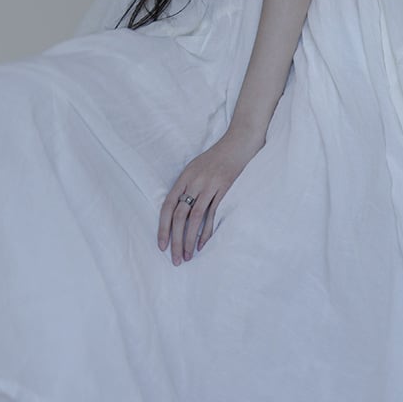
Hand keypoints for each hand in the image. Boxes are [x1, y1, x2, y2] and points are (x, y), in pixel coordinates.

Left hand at [158, 127, 263, 264]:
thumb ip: (188, 186)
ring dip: (189, 240)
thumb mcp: (197, 168)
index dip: (162, 227)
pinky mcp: (225, 189)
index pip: (167, 206)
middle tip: (175, 259)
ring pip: (194, 218)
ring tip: (187, 256)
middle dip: (175, 240)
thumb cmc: (219, 157)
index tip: (161, 246)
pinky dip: (206, 232)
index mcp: (184, 177)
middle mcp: (194, 182)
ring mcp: (209, 185)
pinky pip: (213, 215)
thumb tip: (179, 211)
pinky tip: (203, 245)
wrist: (241, 141)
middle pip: (179, 216)